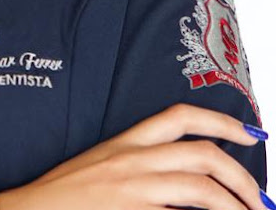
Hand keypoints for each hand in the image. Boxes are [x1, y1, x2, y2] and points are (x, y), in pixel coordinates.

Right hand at [0, 103, 267, 209]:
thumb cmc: (63, 195)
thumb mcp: (101, 167)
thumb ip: (139, 164)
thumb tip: (187, 179)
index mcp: (124, 143)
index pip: (178, 117)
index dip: (221, 121)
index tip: (250, 133)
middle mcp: (132, 161)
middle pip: (202, 154)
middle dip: (243, 177)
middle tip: (260, 200)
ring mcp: (132, 189)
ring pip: (201, 189)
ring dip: (236, 205)